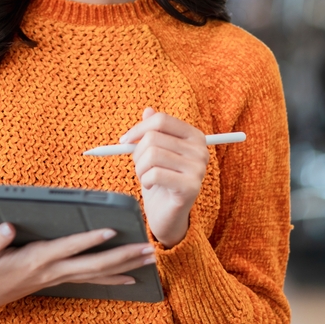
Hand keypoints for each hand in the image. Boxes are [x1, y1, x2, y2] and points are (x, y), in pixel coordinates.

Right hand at [0, 223, 155, 310]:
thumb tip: (8, 227)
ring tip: (148, 258)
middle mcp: (51, 270)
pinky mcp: (57, 279)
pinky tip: (130, 277)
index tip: (110, 231)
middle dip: (122, 256)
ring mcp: (56, 277)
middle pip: (93, 265)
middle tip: (147, 249)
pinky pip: (90, 280)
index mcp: (35, 259)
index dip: (89, 240)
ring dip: (125, 266)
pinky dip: (113, 278)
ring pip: (97, 273)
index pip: (68, 248)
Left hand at [120, 108, 208, 247]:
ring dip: (140, 168)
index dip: (138, 128)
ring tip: (145, 176)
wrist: (167, 214)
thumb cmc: (160, 180)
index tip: (125, 141)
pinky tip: (150, 185)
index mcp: (194, 136)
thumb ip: (154, 131)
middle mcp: (200, 150)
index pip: (162, 120)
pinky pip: (155, 173)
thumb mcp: (155, 152)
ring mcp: (198, 168)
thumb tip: (148, 110)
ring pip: (152, 154)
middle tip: (139, 166)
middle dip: (137, 153)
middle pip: (154, 137)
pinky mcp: (191, 187)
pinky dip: (145, 180)